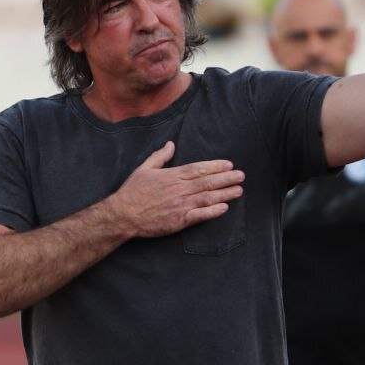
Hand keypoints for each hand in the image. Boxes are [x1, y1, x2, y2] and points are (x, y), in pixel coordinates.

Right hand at [105, 141, 244, 237]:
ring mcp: (180, 205)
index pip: (198, 169)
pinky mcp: (179, 220)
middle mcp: (179, 189)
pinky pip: (200, 215)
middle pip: (207, 182)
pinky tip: (225, 208)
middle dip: (226, 178)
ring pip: (207, 197)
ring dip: (225, 193)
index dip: (215, 166)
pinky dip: (213, 211)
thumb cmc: (132, 191)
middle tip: (242, 175)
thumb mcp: (144, 169)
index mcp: (172, 176)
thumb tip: (171, 144)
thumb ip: (160, 156)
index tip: (229, 164)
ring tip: (239, 190)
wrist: (123, 214)